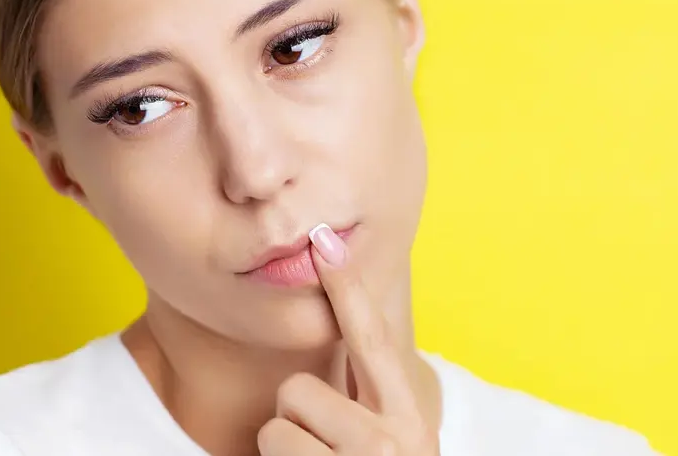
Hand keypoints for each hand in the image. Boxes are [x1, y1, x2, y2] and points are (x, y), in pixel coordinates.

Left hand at [257, 224, 438, 454]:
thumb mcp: (389, 444)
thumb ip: (370, 402)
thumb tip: (333, 347)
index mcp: (409, 421)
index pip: (372, 342)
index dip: (348, 290)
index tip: (326, 242)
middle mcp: (389, 442)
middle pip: (299, 389)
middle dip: (294, 415)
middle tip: (319, 450)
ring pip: (277, 425)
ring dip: (285, 450)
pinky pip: (268, 449)